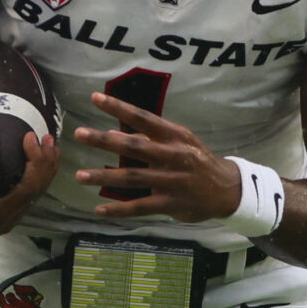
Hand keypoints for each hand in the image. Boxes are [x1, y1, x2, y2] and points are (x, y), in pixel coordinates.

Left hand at [71, 92, 239, 220]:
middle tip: (79, 134)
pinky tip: (100, 208)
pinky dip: (119, 209)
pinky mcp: (170, 204)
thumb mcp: (181, 142)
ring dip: (104, 176)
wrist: (227, 189)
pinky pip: (140, 207)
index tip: (96, 98)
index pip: (144, 118)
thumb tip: (114, 133)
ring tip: (80, 176)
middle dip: (104, 140)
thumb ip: (150, 138)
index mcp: (175, 136)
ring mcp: (171, 181)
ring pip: (132, 178)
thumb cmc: (197, 161)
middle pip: (133, 146)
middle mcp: (173, 155)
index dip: (119, 108)